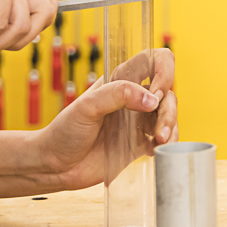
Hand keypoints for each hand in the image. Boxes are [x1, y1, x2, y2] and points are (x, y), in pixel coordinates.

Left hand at [22, 48, 179, 191]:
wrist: (55, 165)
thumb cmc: (64, 132)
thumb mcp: (86, 107)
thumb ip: (118, 95)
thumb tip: (152, 100)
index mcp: (121, 80)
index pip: (154, 60)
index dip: (164, 70)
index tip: (157, 92)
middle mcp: (133, 97)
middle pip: (168, 92)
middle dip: (169, 110)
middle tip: (158, 130)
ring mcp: (137, 121)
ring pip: (169, 115)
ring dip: (171, 127)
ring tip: (159, 142)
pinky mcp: (139, 143)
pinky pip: (164, 138)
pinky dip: (168, 142)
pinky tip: (156, 150)